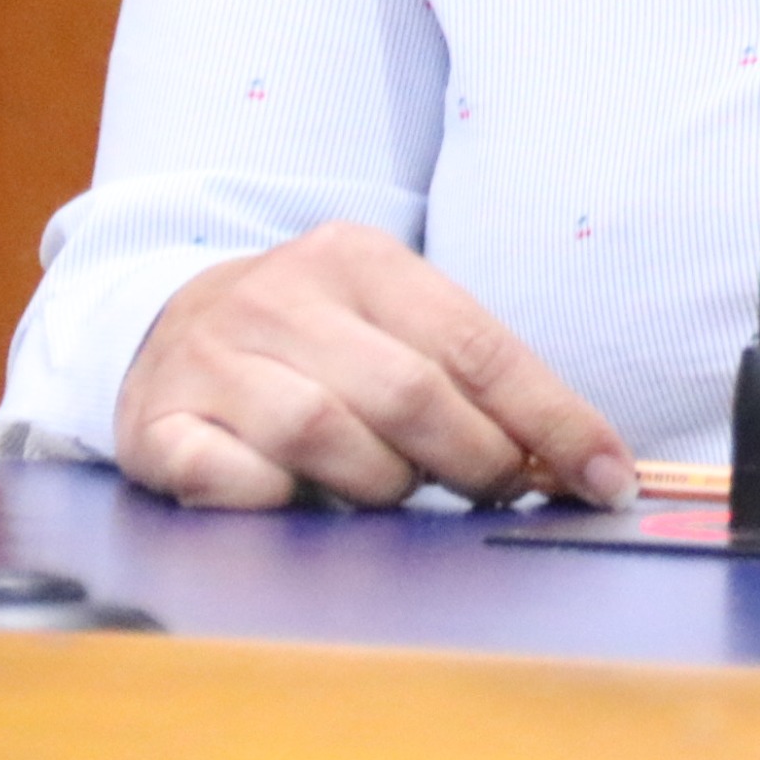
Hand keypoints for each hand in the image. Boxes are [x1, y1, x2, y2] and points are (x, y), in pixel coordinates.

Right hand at [115, 221, 635, 511]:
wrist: (162, 325)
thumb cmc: (314, 338)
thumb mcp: (391, 322)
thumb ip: (470, 375)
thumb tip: (574, 459)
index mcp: (360, 258)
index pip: (477, 345)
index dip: (550, 420)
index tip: (604, 478)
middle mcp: (282, 296)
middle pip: (407, 392)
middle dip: (476, 460)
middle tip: (498, 493)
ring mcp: (212, 358)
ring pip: (323, 433)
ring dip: (381, 484)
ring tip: (396, 492)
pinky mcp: (155, 423)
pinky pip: (231, 478)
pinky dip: (278, 501)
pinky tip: (296, 499)